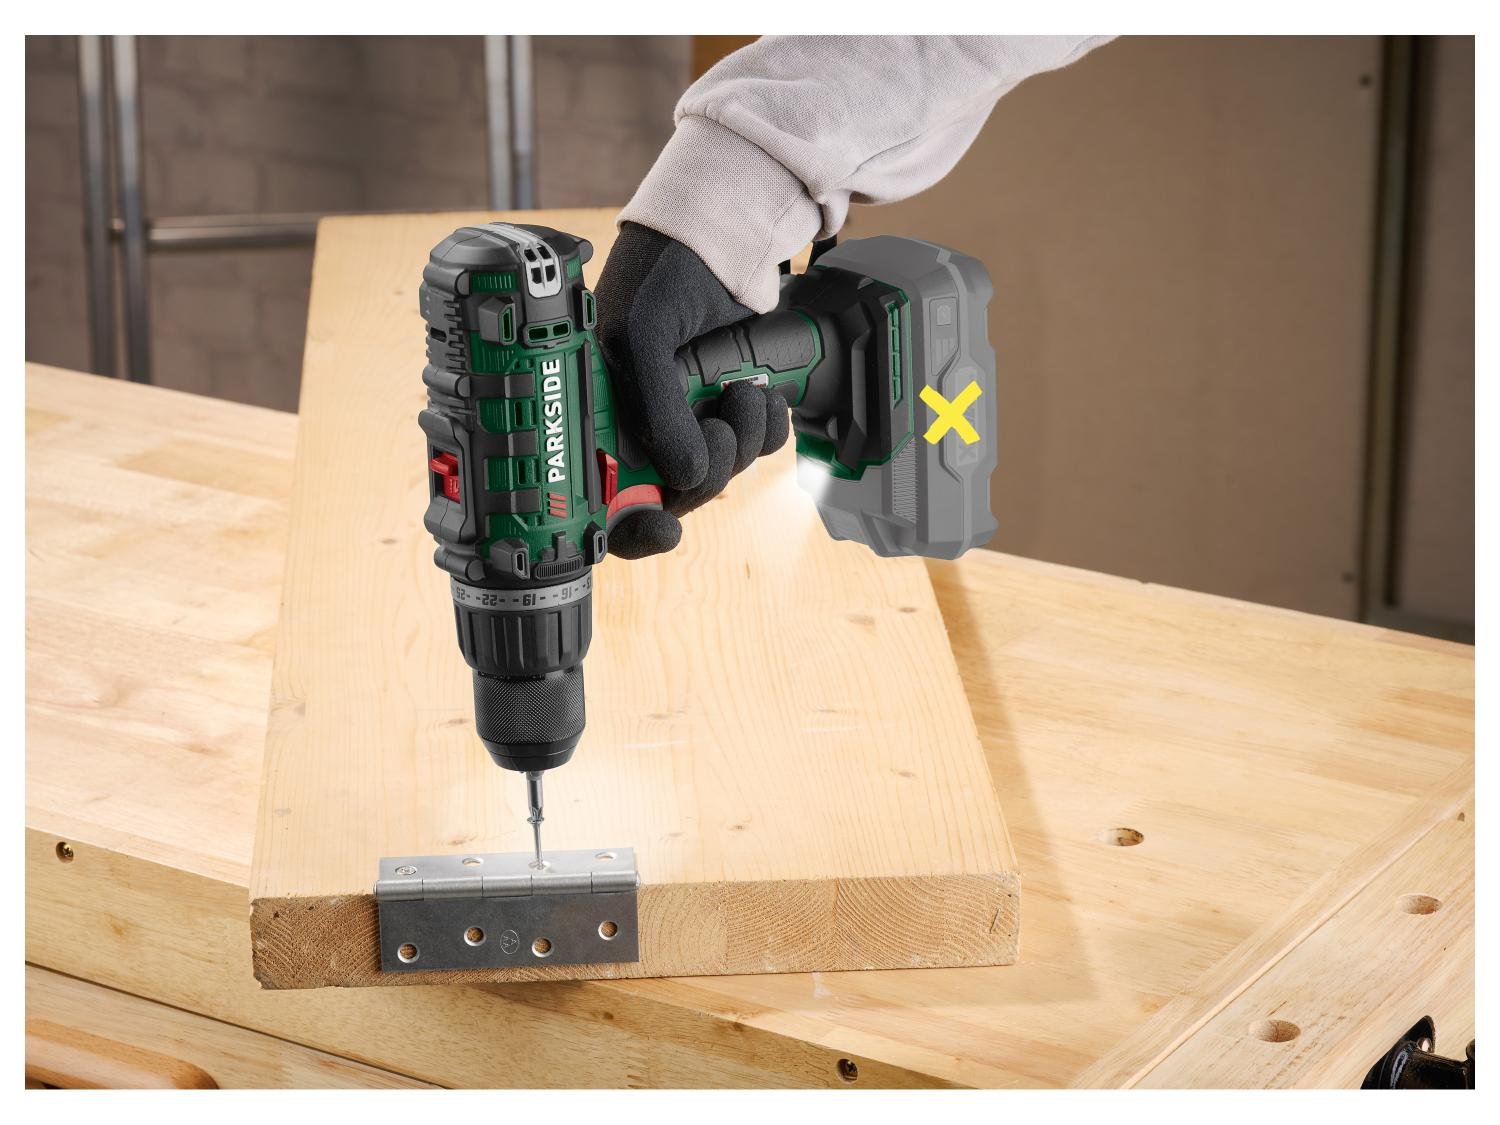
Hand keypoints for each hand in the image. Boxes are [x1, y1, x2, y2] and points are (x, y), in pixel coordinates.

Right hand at [593, 222, 790, 558]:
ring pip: (722, 473)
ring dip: (744, 440)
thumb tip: (686, 476)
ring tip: (740, 389)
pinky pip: (756, 448)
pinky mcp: (726, 409)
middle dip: (709, 466)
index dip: (633, 528)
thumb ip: (658, 409)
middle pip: (676, 495)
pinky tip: (760, 393)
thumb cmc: (659, 274)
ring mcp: (686, 421)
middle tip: (716, 420)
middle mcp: (639, 428)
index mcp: (597, 417)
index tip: (663, 528)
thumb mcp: (642, 335)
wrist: (716, 237)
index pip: (606, 502)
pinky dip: (768, 427)